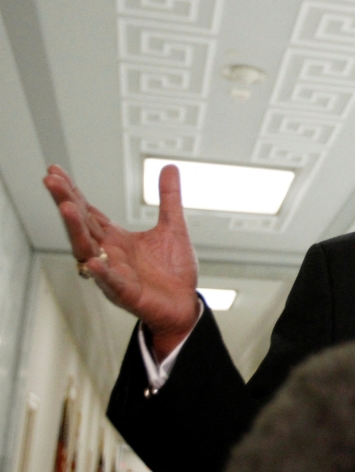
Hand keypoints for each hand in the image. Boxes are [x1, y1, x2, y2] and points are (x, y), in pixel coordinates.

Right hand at [43, 164, 199, 358]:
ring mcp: (115, 273)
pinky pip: (111, 281)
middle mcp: (109, 253)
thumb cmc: (173, 271)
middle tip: (51, 180)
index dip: (73, 192)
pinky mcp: (127, 293)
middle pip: (82, 225)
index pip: (89, 212)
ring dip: (77, 230)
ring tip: (66, 208)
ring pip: (88, 250)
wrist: (184, 304)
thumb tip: (168, 167)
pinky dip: (101, 272)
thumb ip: (168, 198)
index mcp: (116, 238)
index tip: (55, 171)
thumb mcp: (173, 227)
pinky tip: (92, 261)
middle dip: (67, 202)